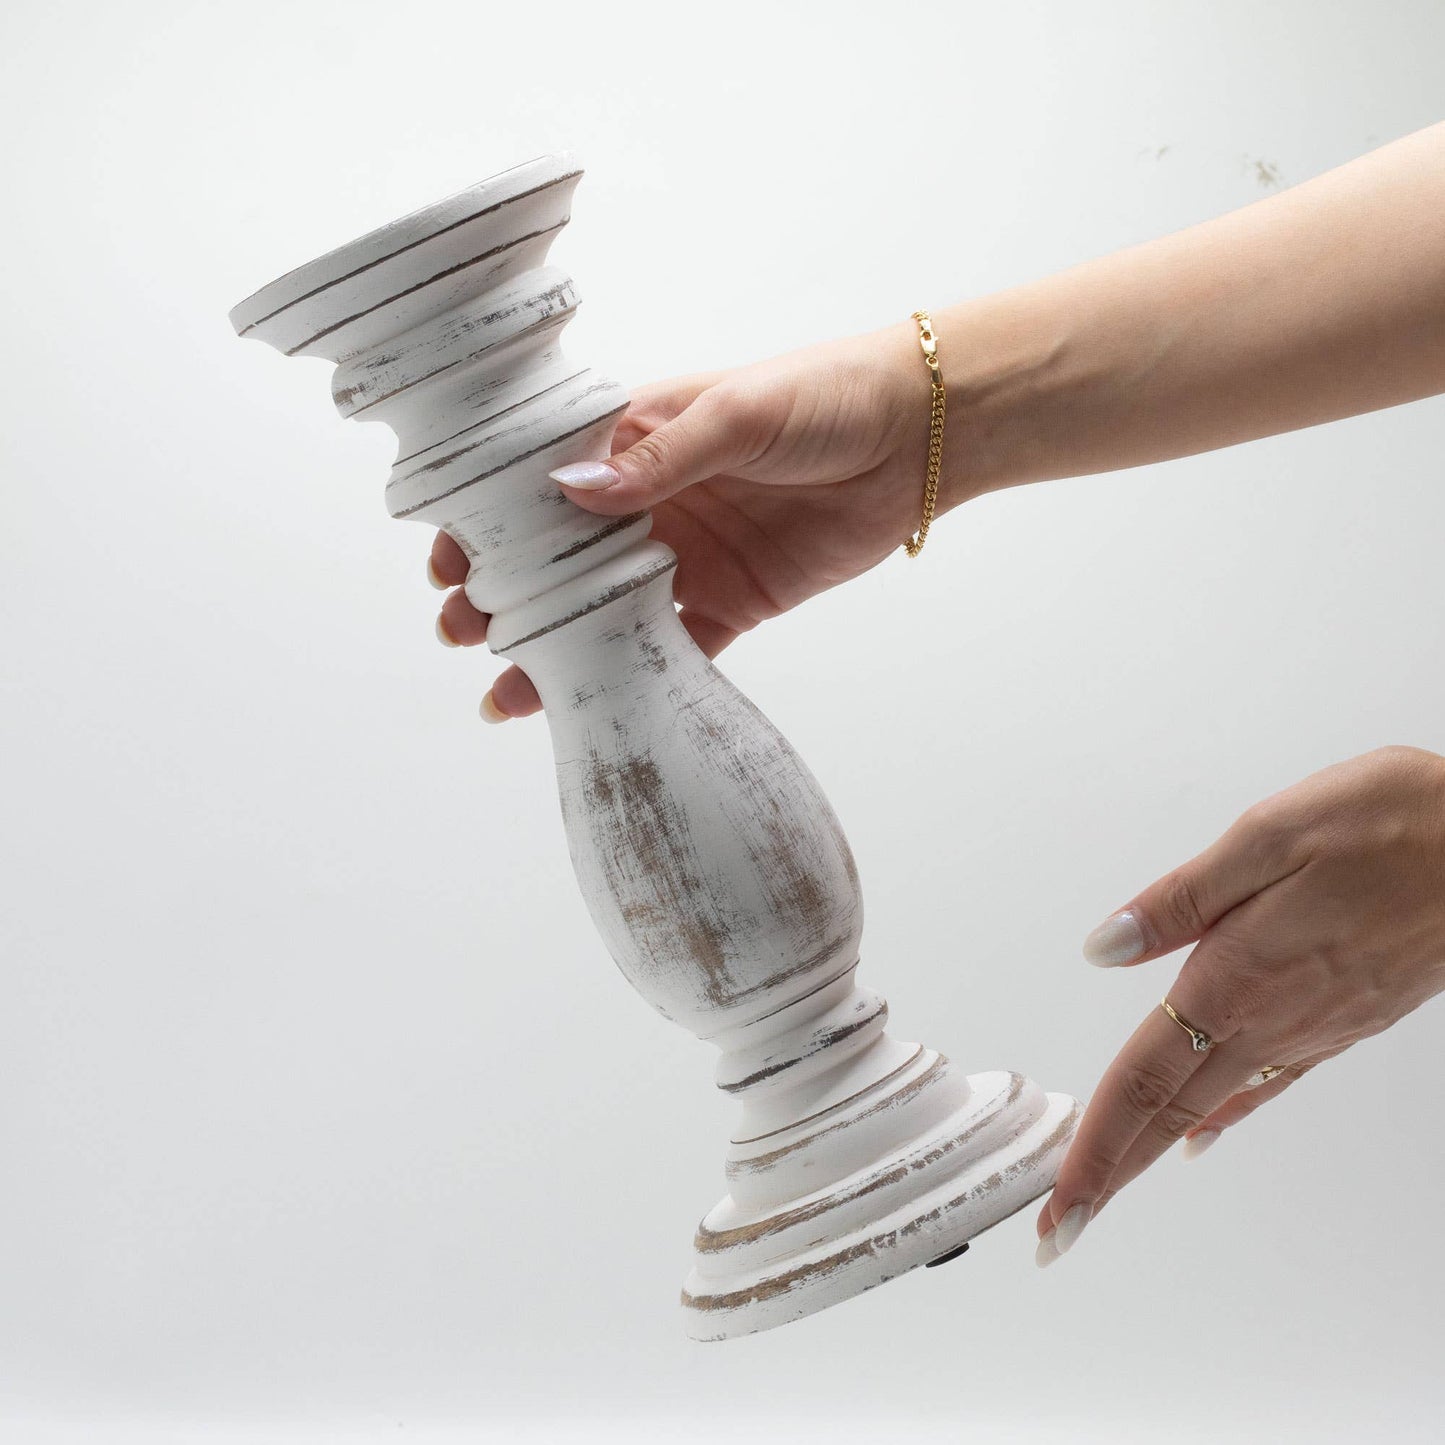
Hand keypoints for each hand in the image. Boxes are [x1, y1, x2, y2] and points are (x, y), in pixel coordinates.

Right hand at [427, 320, 941, 717]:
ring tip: (504, 688)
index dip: (488, 521)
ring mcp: (686, 557)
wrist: (917, 438)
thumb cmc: (822, 398)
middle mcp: (649, 502)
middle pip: (558, 556)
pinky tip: (586, 705)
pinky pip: (671, 650)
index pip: (539, 483)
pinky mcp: (730, 603)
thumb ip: (659, 457)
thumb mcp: (735, 413)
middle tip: (462, 628)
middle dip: (506, 592)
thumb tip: (572, 493)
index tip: (447, 557)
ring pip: (601, 613)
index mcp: (634, 440)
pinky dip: (630, 680)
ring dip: (554, 647)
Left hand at [1036, 744, 1444, 1263]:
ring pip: (1212, 1103)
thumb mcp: (1266, 836)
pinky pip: (1269, 1083)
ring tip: (1111, 1183)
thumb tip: (1104, 947)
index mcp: (1235, 975)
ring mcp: (1312, 1028)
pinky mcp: (1347, 1020)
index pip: (1144, 1081)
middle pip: (1171, 1111)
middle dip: (1112, 1173)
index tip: (1060, 1206)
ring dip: (1154, 1148)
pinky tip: (1202, 1134)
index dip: (1097, 1148)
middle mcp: (1271, 1018)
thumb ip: (1179, 901)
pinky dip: (1223, 1115)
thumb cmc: (1390, 824)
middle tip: (1064, 1227)